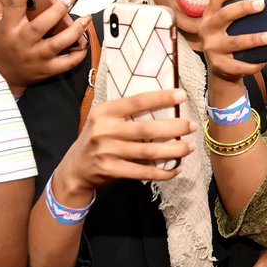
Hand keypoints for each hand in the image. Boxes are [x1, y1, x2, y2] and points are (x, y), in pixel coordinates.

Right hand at [0, 0, 88, 93]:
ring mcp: (36, 57)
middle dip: (58, 10)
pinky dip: (79, 53)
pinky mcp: (47, 70)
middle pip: (42, 25)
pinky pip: (67, 62)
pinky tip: (85, 41)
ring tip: (85, 18)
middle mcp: (22, 42)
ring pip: (58, 43)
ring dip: (75, 31)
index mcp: (8, 28)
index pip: (14, 5)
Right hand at [55, 89, 195, 201]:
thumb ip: (127, 114)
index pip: (137, 101)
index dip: (161, 97)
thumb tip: (166, 106)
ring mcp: (107, 151)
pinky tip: (176, 169)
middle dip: (174, 127)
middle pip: (147, 129)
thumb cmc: (98, 139)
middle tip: (193, 126)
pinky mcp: (110, 170)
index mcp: (105, 111)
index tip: (182, 95)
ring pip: (148, 151)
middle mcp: (105, 130)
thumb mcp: (105, 120)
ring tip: (190, 147)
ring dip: (173, 150)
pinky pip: (143, 172)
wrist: (74, 169)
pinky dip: (162, 172)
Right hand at [199, 0, 266, 89]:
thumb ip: (240, 11)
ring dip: (253, 39)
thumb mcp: (227, 23)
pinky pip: (237, 66)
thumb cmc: (228, 38)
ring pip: (234, 42)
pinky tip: (262, 61)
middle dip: (244, 8)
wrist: (219, 68)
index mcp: (211, 15)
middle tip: (262, 5)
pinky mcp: (218, 65)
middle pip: (225, 15)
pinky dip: (251, 64)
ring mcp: (212, 48)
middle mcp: (208, 29)